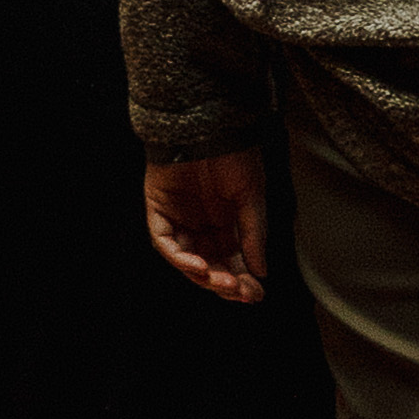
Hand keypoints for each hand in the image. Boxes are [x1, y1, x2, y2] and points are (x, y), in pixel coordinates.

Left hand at [144, 147, 271, 305]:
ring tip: (222, 283)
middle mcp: (200, 224)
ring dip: (203, 276)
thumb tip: (260, 270)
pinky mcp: (158, 209)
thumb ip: (253, 234)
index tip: (255, 294)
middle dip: (224, 283)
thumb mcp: (252, 197)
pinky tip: (199, 266)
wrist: (211, 123)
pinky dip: (180, 258)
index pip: (230, 261)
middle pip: (209, 265)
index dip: (242, 280)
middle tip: (241, 292)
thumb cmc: (235, 153)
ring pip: (187, 259)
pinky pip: (165, 242)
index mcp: (225, 222)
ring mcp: (178, 218)